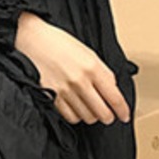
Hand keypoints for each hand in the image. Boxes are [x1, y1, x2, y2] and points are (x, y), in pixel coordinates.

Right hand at [15, 12, 130, 125]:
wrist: (32, 40)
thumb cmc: (59, 43)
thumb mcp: (87, 52)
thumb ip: (102, 72)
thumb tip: (113, 91)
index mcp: (92, 67)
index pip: (114, 97)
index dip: (123, 110)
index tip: (125, 115)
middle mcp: (80, 81)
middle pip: (103, 113)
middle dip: (108, 116)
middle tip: (108, 113)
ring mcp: (65, 91)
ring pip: (88, 117)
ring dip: (92, 115)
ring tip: (89, 106)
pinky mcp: (51, 98)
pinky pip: (71, 117)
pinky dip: (76, 116)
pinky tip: (76, 107)